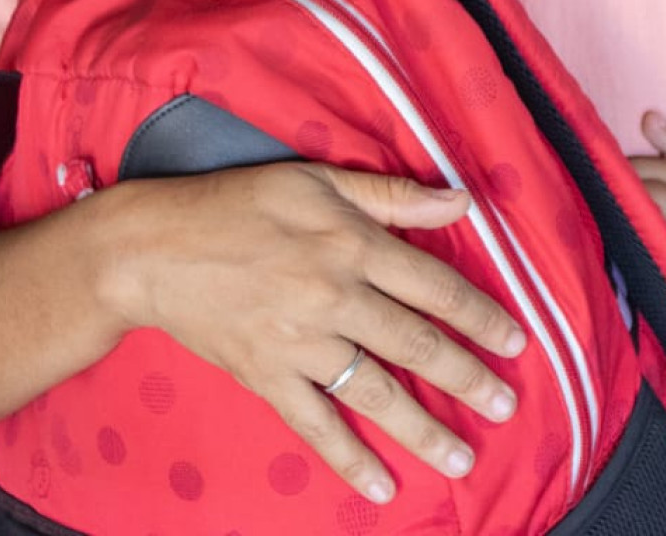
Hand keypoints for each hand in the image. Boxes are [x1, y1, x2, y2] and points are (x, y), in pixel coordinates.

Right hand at [99, 162, 527, 502]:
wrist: (150, 249)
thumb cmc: (237, 204)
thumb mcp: (317, 179)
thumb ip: (392, 195)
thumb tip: (462, 200)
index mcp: (353, 244)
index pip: (435, 286)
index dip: (480, 316)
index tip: (515, 342)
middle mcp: (334, 296)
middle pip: (415, 344)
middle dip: (467, 379)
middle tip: (506, 407)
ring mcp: (300, 342)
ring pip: (375, 392)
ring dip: (423, 429)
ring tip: (463, 458)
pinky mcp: (267, 376)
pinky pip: (316, 424)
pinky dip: (350, 458)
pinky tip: (382, 486)